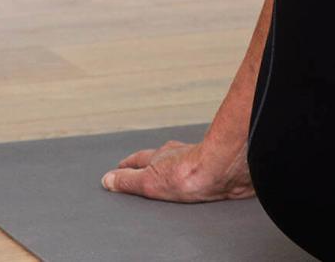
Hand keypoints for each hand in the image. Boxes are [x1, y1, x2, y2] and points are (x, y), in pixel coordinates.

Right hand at [101, 138, 252, 202]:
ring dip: (176, 167)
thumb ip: (128, 181)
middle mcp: (180, 154)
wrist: (226, 170)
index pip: (138, 159)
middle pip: (161, 157)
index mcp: (161, 156)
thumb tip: (108, 179)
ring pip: (182, 161)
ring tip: (171, 174)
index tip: (120, 167)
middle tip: (144, 167)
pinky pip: (201, 171)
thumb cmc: (190, 173)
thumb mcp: (149, 181)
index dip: (128, 165)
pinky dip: (196, 175)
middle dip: (152, 163)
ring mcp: (200, 158)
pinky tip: (199, 181)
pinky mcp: (217, 168)